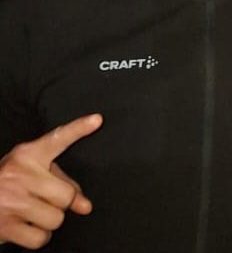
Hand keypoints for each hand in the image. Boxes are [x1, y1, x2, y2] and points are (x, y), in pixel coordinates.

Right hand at [0, 114, 102, 247]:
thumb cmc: (8, 184)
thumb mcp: (31, 172)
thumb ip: (63, 182)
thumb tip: (85, 206)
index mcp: (29, 155)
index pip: (57, 138)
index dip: (78, 129)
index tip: (97, 120)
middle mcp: (20, 174)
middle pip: (66, 195)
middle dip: (61, 202)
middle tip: (46, 199)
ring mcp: (11, 200)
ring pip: (56, 219)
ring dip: (49, 221)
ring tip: (34, 212)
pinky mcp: (5, 225)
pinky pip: (40, 238)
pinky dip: (39, 237)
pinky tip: (29, 226)